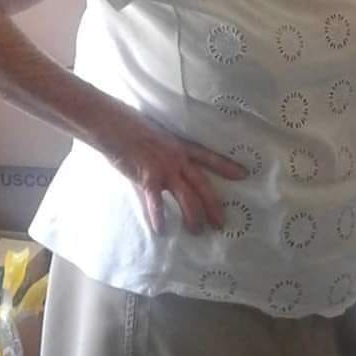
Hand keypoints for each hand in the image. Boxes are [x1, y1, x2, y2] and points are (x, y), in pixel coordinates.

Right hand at [103, 115, 245, 233]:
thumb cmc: (129, 126)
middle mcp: (177, 158)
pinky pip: (156, 203)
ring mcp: (164, 168)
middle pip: (202, 185)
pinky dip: (159, 218)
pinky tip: (161, 231)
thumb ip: (163, 150)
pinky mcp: (147, 178)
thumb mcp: (155, 135)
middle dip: (213, 206)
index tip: (244, 174)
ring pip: (187, 197)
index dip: (226, 166)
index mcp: (180, 146)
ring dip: (193, 217)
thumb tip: (166, 160)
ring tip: (196, 232)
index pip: (208, 157)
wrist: (112, 123)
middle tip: (221, 224)